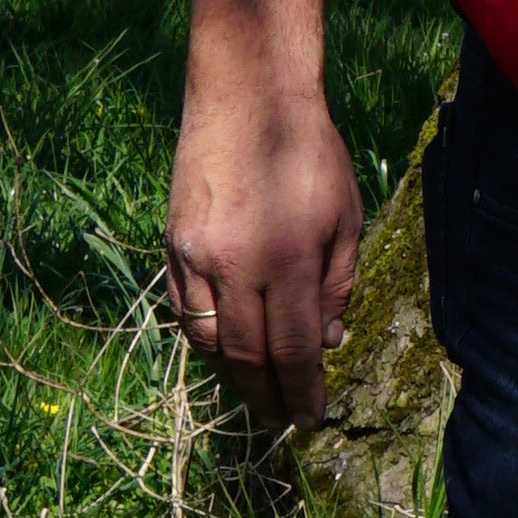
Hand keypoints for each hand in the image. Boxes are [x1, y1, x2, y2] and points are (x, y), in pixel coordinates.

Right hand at [163, 68, 364, 424]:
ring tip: (256, 392)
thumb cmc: (309, 153)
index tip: (312, 419)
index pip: (294, 350)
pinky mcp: (172, 245)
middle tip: (281, 420)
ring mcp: (196, 257)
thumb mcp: (345, 218)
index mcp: (290, 260)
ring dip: (232, 376)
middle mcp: (237, 266)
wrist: (246, 96)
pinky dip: (206, 340)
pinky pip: (186, 311)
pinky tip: (226, 350)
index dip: (303, 392)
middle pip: (246, 357)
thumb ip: (336, 286)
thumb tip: (326, 344)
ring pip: (208, 341)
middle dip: (266, 397)